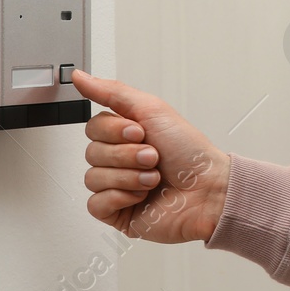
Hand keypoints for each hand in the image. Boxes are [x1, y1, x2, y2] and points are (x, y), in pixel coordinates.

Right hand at [70, 69, 229, 243]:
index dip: (113, 131)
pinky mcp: (117, 213)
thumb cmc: (190, 152)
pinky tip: (140, 195)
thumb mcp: (152, 109)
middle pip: (91, 152)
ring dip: (127, 176)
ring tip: (152, 177)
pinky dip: (119, 197)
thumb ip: (112, 92)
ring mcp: (118, 187)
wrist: (209, 189)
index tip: (139, 131)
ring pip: (92, 178)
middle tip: (152, 156)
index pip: (93, 128)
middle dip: (125, 154)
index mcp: (126, 136)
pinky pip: (95, 204)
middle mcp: (120, 161)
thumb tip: (81, 77)